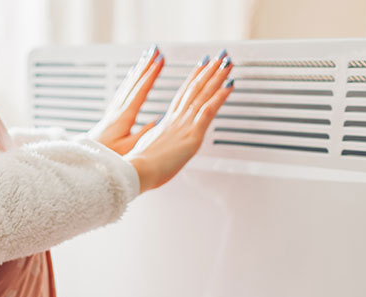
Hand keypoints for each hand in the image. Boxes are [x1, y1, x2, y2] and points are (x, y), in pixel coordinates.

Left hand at [88, 46, 164, 155]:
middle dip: (145, 66)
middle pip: (133, 83)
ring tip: (146, 58)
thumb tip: (158, 121)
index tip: (161, 60)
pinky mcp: (109, 117)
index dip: (151, 75)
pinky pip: (122, 92)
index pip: (140, 91)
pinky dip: (129, 81)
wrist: (85, 162)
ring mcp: (112, 113)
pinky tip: (132, 78)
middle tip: (155, 51)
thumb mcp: (128, 149)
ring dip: (138, 71)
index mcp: (123, 117)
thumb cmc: (106, 158)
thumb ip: (143, 134)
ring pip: (127, 85)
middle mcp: (116, 111)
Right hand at [126, 52, 233, 191]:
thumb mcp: (147, 149)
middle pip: (194, 89)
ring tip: (226, 62)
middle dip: (208, 71)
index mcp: (166, 124)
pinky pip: (209, 110)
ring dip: (217, 77)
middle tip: (218, 57)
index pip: (182, 95)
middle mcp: (176, 120)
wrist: (136, 170)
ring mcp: (184, 125)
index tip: (201, 66)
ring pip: (203, 94)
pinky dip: (220, 96)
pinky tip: (229, 86)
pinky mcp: (192, 135)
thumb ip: (156, 141)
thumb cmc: (139, 166)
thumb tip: (158, 140)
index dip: (193, 79)